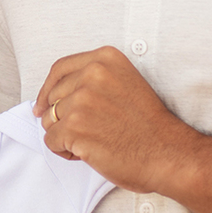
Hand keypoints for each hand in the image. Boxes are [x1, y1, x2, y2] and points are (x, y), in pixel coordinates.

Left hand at [35, 47, 192, 192]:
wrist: (168, 153)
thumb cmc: (149, 126)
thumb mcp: (124, 84)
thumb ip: (93, 80)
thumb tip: (52, 98)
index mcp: (105, 59)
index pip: (59, 69)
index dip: (47, 90)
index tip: (43, 106)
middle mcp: (92, 74)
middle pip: (52, 97)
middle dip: (62, 118)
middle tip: (90, 132)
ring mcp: (82, 100)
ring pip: (49, 121)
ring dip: (65, 136)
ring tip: (93, 142)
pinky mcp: (75, 127)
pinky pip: (51, 141)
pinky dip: (65, 152)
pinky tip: (88, 153)